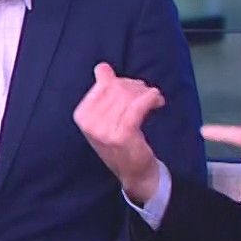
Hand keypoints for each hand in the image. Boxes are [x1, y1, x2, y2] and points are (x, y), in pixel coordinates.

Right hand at [74, 63, 167, 202]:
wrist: (133, 173)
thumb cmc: (121, 142)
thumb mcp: (105, 116)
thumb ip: (103, 91)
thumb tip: (102, 67)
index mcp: (82, 115)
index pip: (105, 83)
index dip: (123, 82)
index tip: (135, 91)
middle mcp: (89, 122)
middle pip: (118, 88)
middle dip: (137, 87)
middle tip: (148, 97)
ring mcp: (105, 130)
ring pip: (129, 95)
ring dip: (146, 94)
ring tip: (154, 101)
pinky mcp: (123, 134)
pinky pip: (138, 105)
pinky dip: (151, 99)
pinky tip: (157, 101)